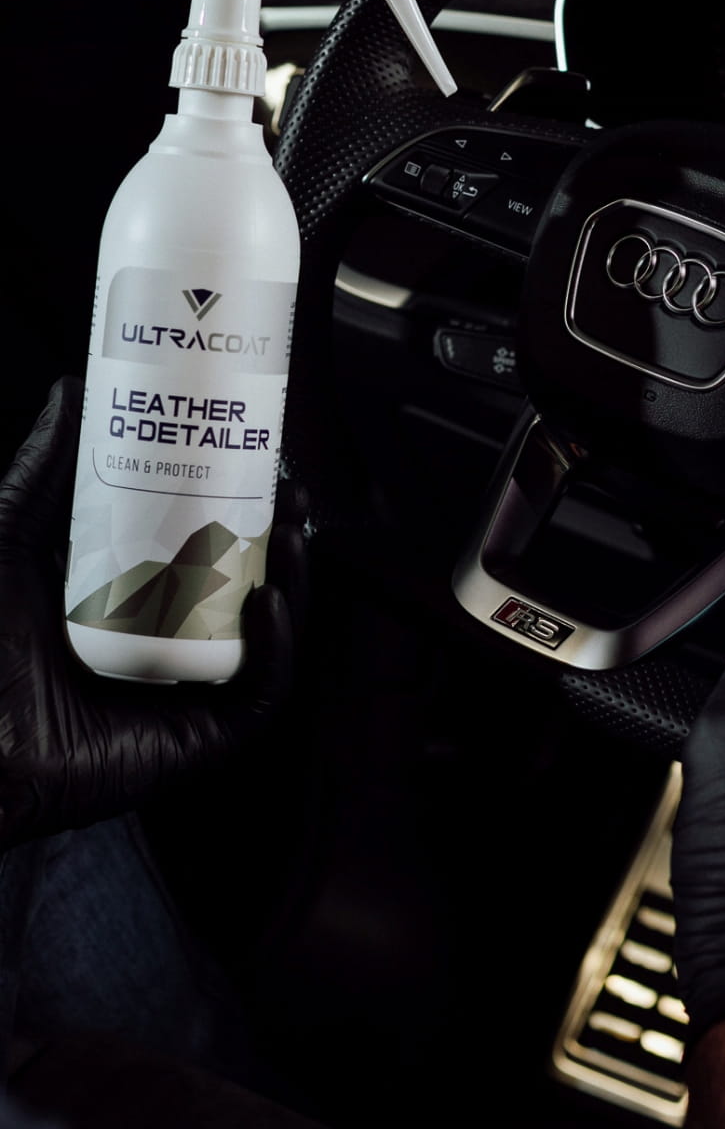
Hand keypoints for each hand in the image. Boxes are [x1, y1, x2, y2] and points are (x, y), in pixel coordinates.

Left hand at [0, 377, 303, 851]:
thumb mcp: (13, 537)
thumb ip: (43, 470)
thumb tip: (75, 388)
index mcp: (131, 602)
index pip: (203, 547)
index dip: (242, 503)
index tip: (261, 457)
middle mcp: (165, 647)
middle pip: (246, 586)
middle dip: (280, 537)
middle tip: (290, 492)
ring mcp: (185, 695)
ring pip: (265, 637)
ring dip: (293, 583)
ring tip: (292, 534)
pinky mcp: (197, 740)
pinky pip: (258, 695)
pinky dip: (276, 650)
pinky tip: (270, 603)